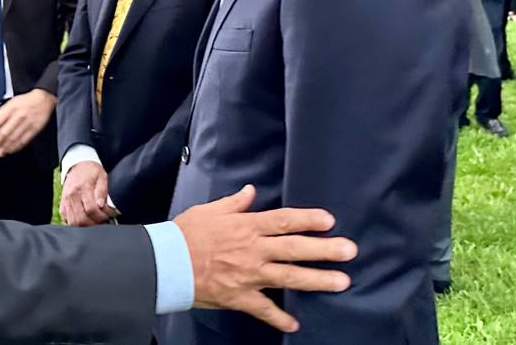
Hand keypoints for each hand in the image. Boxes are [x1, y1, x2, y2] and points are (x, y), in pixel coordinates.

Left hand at [0, 89, 55, 156]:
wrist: (44, 99)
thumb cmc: (27, 101)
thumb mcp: (11, 101)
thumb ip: (0, 111)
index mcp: (11, 108)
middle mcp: (18, 116)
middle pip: (4, 132)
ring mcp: (26, 123)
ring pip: (13, 138)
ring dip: (4, 147)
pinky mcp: (34, 129)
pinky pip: (23, 140)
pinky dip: (16, 147)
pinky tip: (10, 150)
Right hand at [59, 161, 117, 225]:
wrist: (78, 165)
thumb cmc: (91, 171)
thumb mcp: (102, 177)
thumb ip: (102, 191)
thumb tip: (101, 205)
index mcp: (82, 188)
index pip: (91, 209)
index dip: (101, 216)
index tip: (108, 216)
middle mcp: (71, 196)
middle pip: (81, 219)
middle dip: (94, 224)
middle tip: (102, 221)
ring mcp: (65, 202)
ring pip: (73, 222)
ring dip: (86, 226)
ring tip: (95, 221)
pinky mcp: (62, 206)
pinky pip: (68, 220)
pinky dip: (77, 224)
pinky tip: (86, 219)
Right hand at [175, 185, 355, 334]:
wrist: (166, 263)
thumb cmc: (185, 233)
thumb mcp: (210, 210)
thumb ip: (235, 203)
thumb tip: (251, 191)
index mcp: (246, 227)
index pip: (284, 221)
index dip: (308, 219)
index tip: (330, 220)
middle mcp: (253, 250)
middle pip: (295, 248)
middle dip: (325, 249)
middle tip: (350, 251)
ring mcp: (249, 275)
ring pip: (289, 277)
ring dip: (317, 280)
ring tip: (342, 282)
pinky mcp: (239, 297)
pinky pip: (264, 310)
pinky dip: (279, 318)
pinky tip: (295, 325)